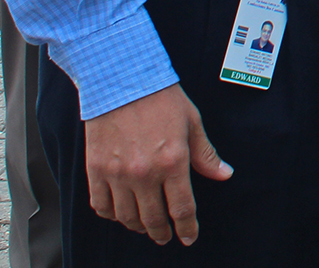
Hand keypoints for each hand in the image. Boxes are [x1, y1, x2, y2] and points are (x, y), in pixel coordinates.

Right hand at [84, 84, 230, 244]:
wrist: (122, 81)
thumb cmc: (161, 98)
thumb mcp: (192, 122)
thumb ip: (205, 154)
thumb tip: (223, 174)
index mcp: (173, 162)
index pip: (182, 208)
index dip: (187, 228)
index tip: (188, 237)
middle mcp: (145, 173)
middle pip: (153, 219)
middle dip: (162, 233)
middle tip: (166, 236)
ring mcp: (117, 174)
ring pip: (127, 217)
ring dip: (138, 226)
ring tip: (145, 226)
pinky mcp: (95, 170)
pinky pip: (101, 206)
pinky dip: (111, 215)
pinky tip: (120, 213)